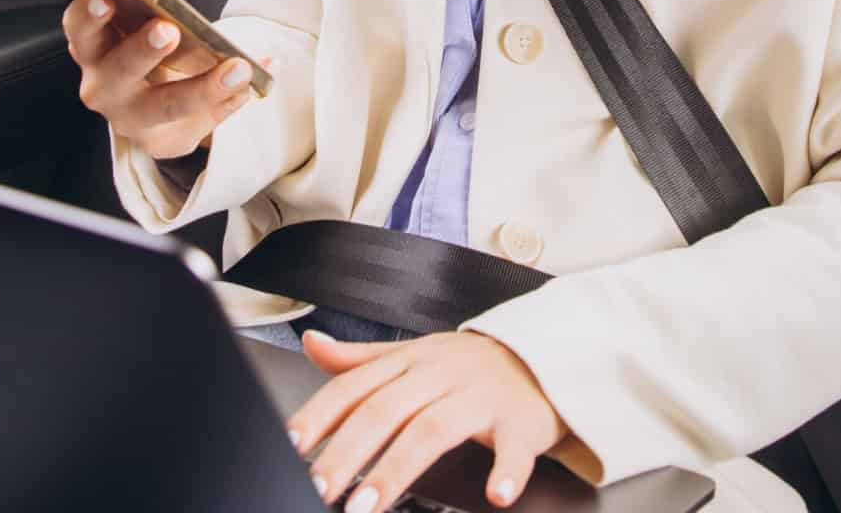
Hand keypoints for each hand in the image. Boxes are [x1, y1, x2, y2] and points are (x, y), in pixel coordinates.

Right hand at [61, 0, 266, 160]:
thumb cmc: (143, 41)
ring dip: (199, 89)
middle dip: (141, 50)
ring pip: (159, 106)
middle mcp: (102, 81)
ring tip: (235, 69)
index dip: (93, 8)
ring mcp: (128, 114)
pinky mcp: (159, 139)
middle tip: (167, 30)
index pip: (81, 22)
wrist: (154, 97)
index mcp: (90, 41)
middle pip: (115, 69)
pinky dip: (229, 101)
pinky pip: (198, 122)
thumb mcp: (142, 6)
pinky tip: (249, 86)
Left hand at [288, 329, 569, 510]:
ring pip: (434, 429)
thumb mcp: (416, 354)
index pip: (356, 385)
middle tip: (321, 490)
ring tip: (370, 506)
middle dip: (348, 453)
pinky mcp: (522, 420)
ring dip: (398, 469)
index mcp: (411, 360)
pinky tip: (496, 495)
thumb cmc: (472, 366)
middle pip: (386, 410)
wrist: (547, 355)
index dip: (321, 414)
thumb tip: (312, 344)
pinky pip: (515, 446)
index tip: (293, 444)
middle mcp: (441, 374)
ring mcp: (482, 396)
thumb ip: (362, 359)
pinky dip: (507, 470)